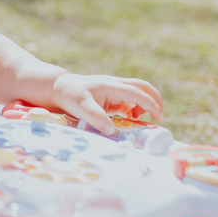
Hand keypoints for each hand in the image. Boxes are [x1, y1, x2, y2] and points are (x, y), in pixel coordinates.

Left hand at [47, 74, 163, 134]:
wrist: (58, 89)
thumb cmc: (70, 96)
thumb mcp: (82, 107)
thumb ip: (97, 118)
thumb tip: (112, 131)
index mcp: (111, 85)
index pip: (137, 93)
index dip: (151, 104)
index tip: (159, 117)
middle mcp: (115, 85)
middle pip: (143, 88)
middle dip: (155, 100)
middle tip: (159, 117)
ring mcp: (114, 90)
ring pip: (137, 94)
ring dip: (144, 106)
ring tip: (137, 120)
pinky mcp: (111, 97)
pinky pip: (129, 101)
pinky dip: (135, 110)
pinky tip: (129, 119)